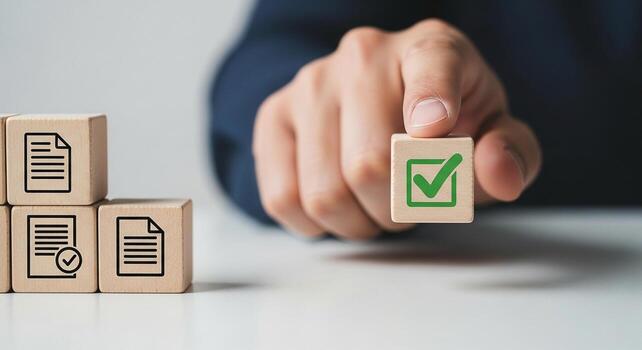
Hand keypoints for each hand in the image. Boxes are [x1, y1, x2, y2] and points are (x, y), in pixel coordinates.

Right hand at [253, 19, 541, 239]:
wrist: (378, 106)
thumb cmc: (442, 122)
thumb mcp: (490, 133)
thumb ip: (510, 153)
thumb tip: (498, 173)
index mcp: (431, 49)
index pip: (433, 66)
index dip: (433, 99)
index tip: (433, 127)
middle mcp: (362, 55)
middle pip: (373, 166)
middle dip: (399, 210)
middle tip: (410, 201)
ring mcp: (309, 84)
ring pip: (325, 193)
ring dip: (360, 221)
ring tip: (375, 201)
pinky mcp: (273, 116)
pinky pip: (283, 198)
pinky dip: (317, 223)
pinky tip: (339, 201)